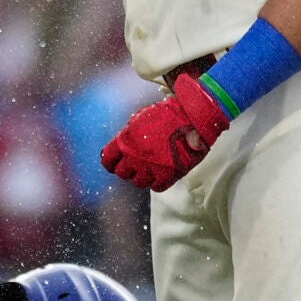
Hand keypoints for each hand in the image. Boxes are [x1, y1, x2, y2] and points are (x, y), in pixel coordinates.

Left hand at [101, 79, 231, 191]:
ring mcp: (150, 167)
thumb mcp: (141, 119)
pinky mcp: (167, 175)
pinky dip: (157, 182)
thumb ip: (129, 134)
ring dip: (142, 176)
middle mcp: (134, 156)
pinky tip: (161, 174)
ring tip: (150, 169)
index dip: (111, 162)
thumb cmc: (169, 114)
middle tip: (135, 165)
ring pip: (138, 182)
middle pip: (122, 173)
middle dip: (127, 169)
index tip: (114, 163)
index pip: (108, 158)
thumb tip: (122, 145)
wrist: (192, 118)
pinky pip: (156, 186)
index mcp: (126, 140)